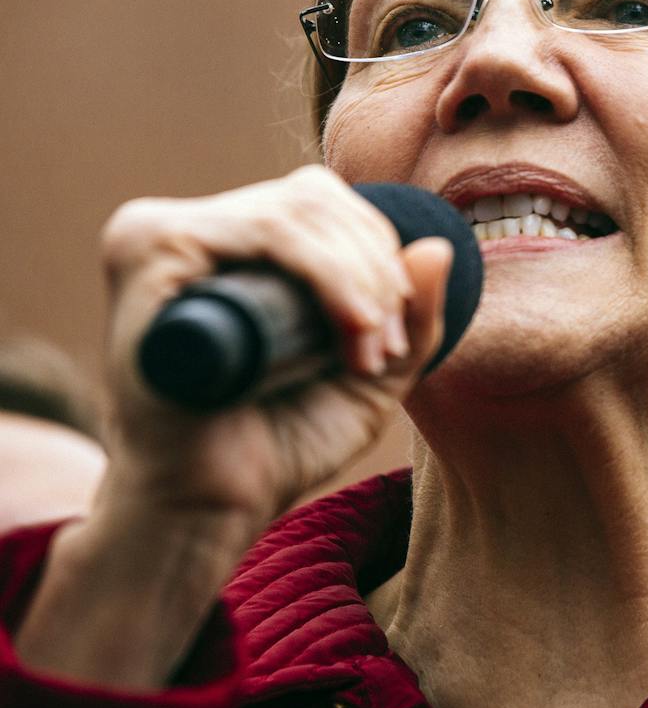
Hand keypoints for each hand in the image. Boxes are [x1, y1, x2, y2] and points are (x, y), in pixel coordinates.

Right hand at [14, 166, 450, 687]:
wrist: (214, 507)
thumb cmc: (282, 442)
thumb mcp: (374, 372)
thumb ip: (413, 316)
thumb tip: (440, 246)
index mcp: (235, 244)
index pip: (323, 203)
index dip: (378, 253)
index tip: (397, 339)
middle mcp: (194, 230)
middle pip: (314, 199)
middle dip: (374, 270)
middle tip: (385, 350)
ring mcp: (161, 235)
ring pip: (295, 214)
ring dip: (358, 279)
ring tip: (367, 353)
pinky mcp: (147, 253)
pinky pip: (264, 231)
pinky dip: (324, 271)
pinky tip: (353, 324)